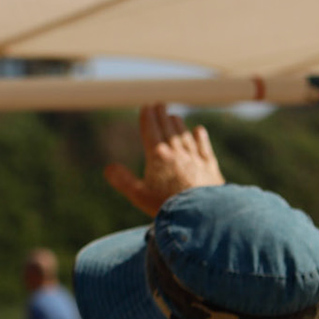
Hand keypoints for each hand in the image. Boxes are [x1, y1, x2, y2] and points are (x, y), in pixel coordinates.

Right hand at [102, 104, 223, 217]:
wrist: (201, 213)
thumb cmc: (167, 205)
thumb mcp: (139, 195)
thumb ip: (122, 180)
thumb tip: (108, 168)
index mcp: (158, 156)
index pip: (151, 131)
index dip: (148, 118)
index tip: (146, 106)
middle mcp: (177, 153)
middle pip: (168, 130)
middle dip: (162, 116)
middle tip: (159, 105)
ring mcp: (195, 159)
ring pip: (185, 136)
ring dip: (178, 124)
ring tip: (174, 116)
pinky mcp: (210, 168)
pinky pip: (204, 148)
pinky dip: (200, 138)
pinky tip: (199, 131)